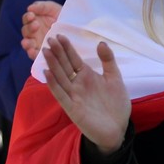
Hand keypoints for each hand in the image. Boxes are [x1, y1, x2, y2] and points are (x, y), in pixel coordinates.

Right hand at [21, 0, 62, 58]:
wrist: (75, 28)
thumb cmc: (62, 16)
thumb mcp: (53, 8)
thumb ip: (41, 6)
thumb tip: (29, 8)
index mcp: (34, 21)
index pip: (27, 19)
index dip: (28, 17)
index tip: (32, 15)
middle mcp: (34, 33)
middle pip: (26, 31)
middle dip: (29, 28)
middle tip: (36, 25)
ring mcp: (37, 43)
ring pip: (27, 44)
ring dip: (26, 43)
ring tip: (27, 43)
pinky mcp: (43, 53)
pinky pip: (35, 55)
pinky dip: (32, 54)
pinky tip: (33, 52)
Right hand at [44, 35, 130, 153]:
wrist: (118, 128)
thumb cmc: (116, 104)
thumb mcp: (115, 78)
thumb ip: (108, 61)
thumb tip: (101, 42)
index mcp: (87, 76)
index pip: (73, 59)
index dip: (67, 48)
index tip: (59, 35)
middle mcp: (77, 84)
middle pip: (65, 66)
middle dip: (57, 53)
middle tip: (49, 39)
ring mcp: (73, 96)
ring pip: (60, 78)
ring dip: (52, 65)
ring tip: (46, 52)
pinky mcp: (72, 108)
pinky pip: (61, 95)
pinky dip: (53, 84)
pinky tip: (47, 73)